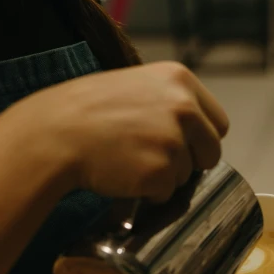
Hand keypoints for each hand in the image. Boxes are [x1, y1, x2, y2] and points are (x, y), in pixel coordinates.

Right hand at [36, 62, 228, 201]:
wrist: (55, 133)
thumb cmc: (89, 111)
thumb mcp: (136, 86)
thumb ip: (169, 102)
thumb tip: (196, 129)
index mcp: (180, 80)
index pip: (218, 122)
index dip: (201, 138)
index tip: (184, 145)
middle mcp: (184, 108)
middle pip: (212, 151)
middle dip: (191, 161)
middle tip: (157, 158)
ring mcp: (173, 141)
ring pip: (187, 174)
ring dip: (164, 175)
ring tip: (129, 158)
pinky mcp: (160, 172)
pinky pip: (166, 193)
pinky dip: (148, 192)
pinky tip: (124, 173)